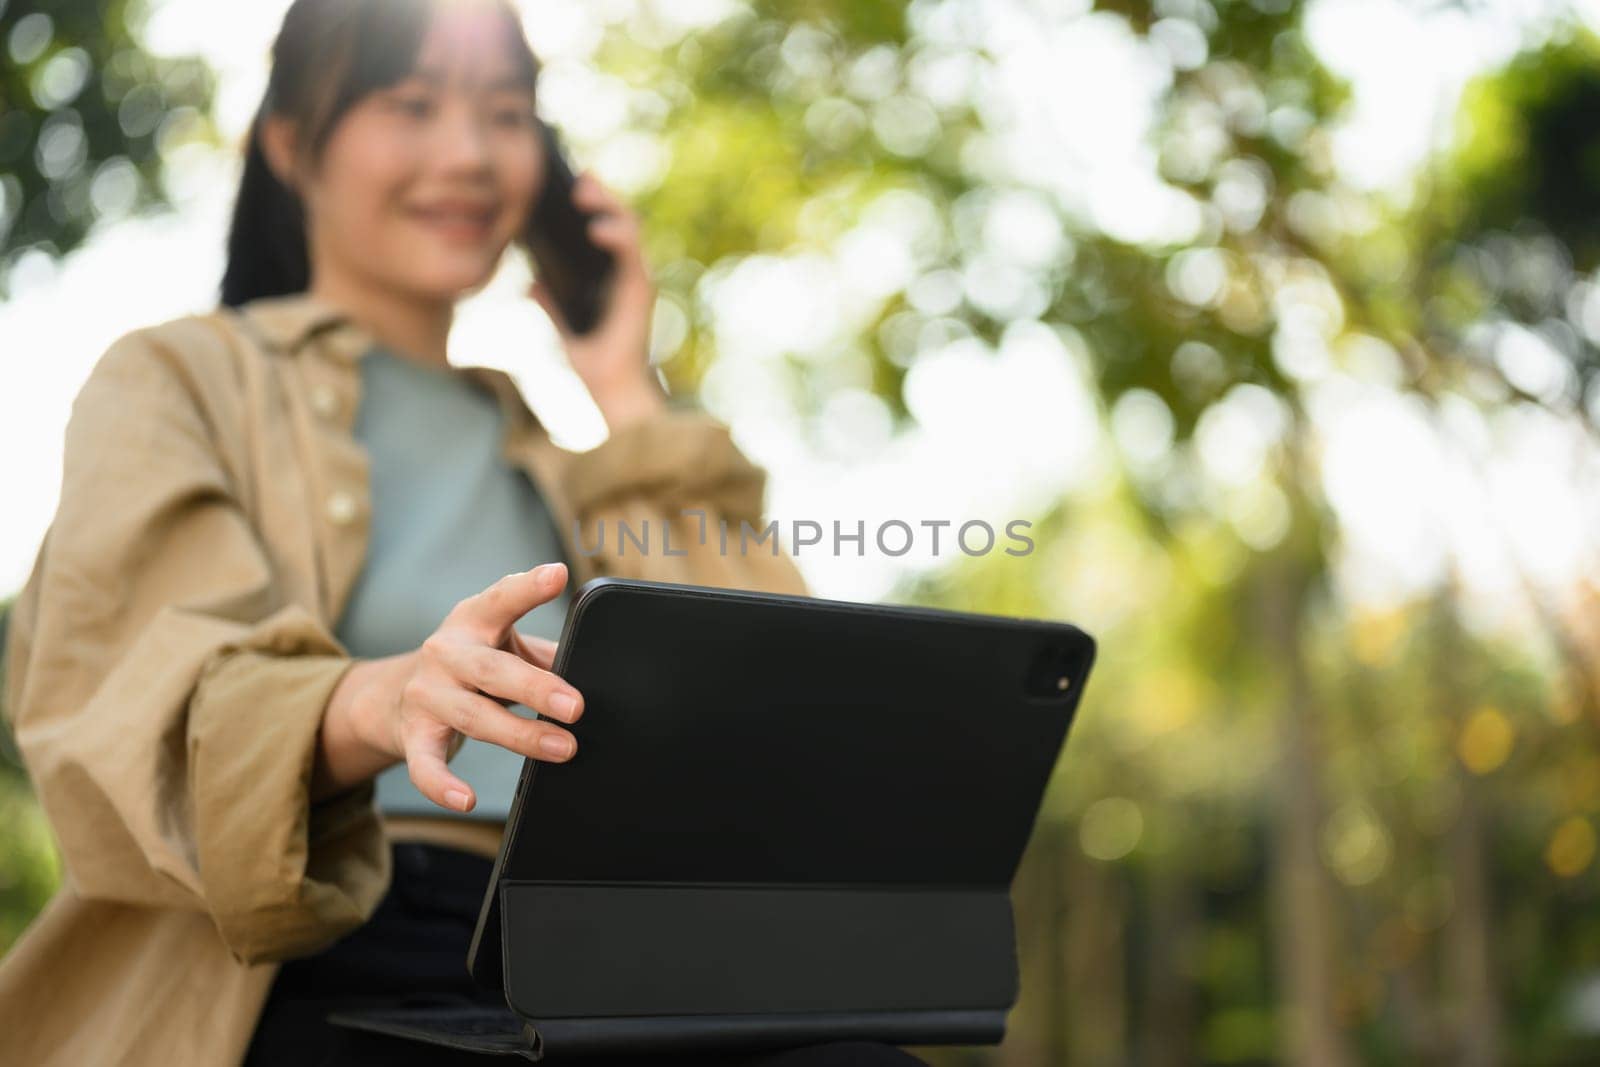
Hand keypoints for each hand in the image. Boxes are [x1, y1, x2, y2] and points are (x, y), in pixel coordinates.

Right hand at [314, 562, 583, 811]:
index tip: (556, 575)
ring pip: (474, 717)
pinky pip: (425, 765)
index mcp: (473, 620)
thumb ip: (545, 652)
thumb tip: (599, 669)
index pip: (501, 599)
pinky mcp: (413, 736)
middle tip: (576, 706)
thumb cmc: (471, 664)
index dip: (527, 587)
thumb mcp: (502, 644)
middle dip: (535, 688)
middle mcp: (445, 653)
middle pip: (491, 669)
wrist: (391, 695)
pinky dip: (443, 785)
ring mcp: (426, 695)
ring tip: (564, 748)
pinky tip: (466, 799)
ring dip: (521, 735)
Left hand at [528, 171, 666, 430]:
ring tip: (585, 191)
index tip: (572, 183)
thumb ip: (550, 304)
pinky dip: (617, 235)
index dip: (594, 203)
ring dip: (609, 204)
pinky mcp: (641, 289)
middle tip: (578, 177)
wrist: (610, 391)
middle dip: (601, 194)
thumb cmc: (593, 366)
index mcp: (613, 280)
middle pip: (619, 219)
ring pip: (630, 226)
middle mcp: (628, 275)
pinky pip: (632, 252)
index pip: (607, 230)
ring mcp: (637, 279)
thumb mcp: (562, 327)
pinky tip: (596, 228)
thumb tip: (532, 281)